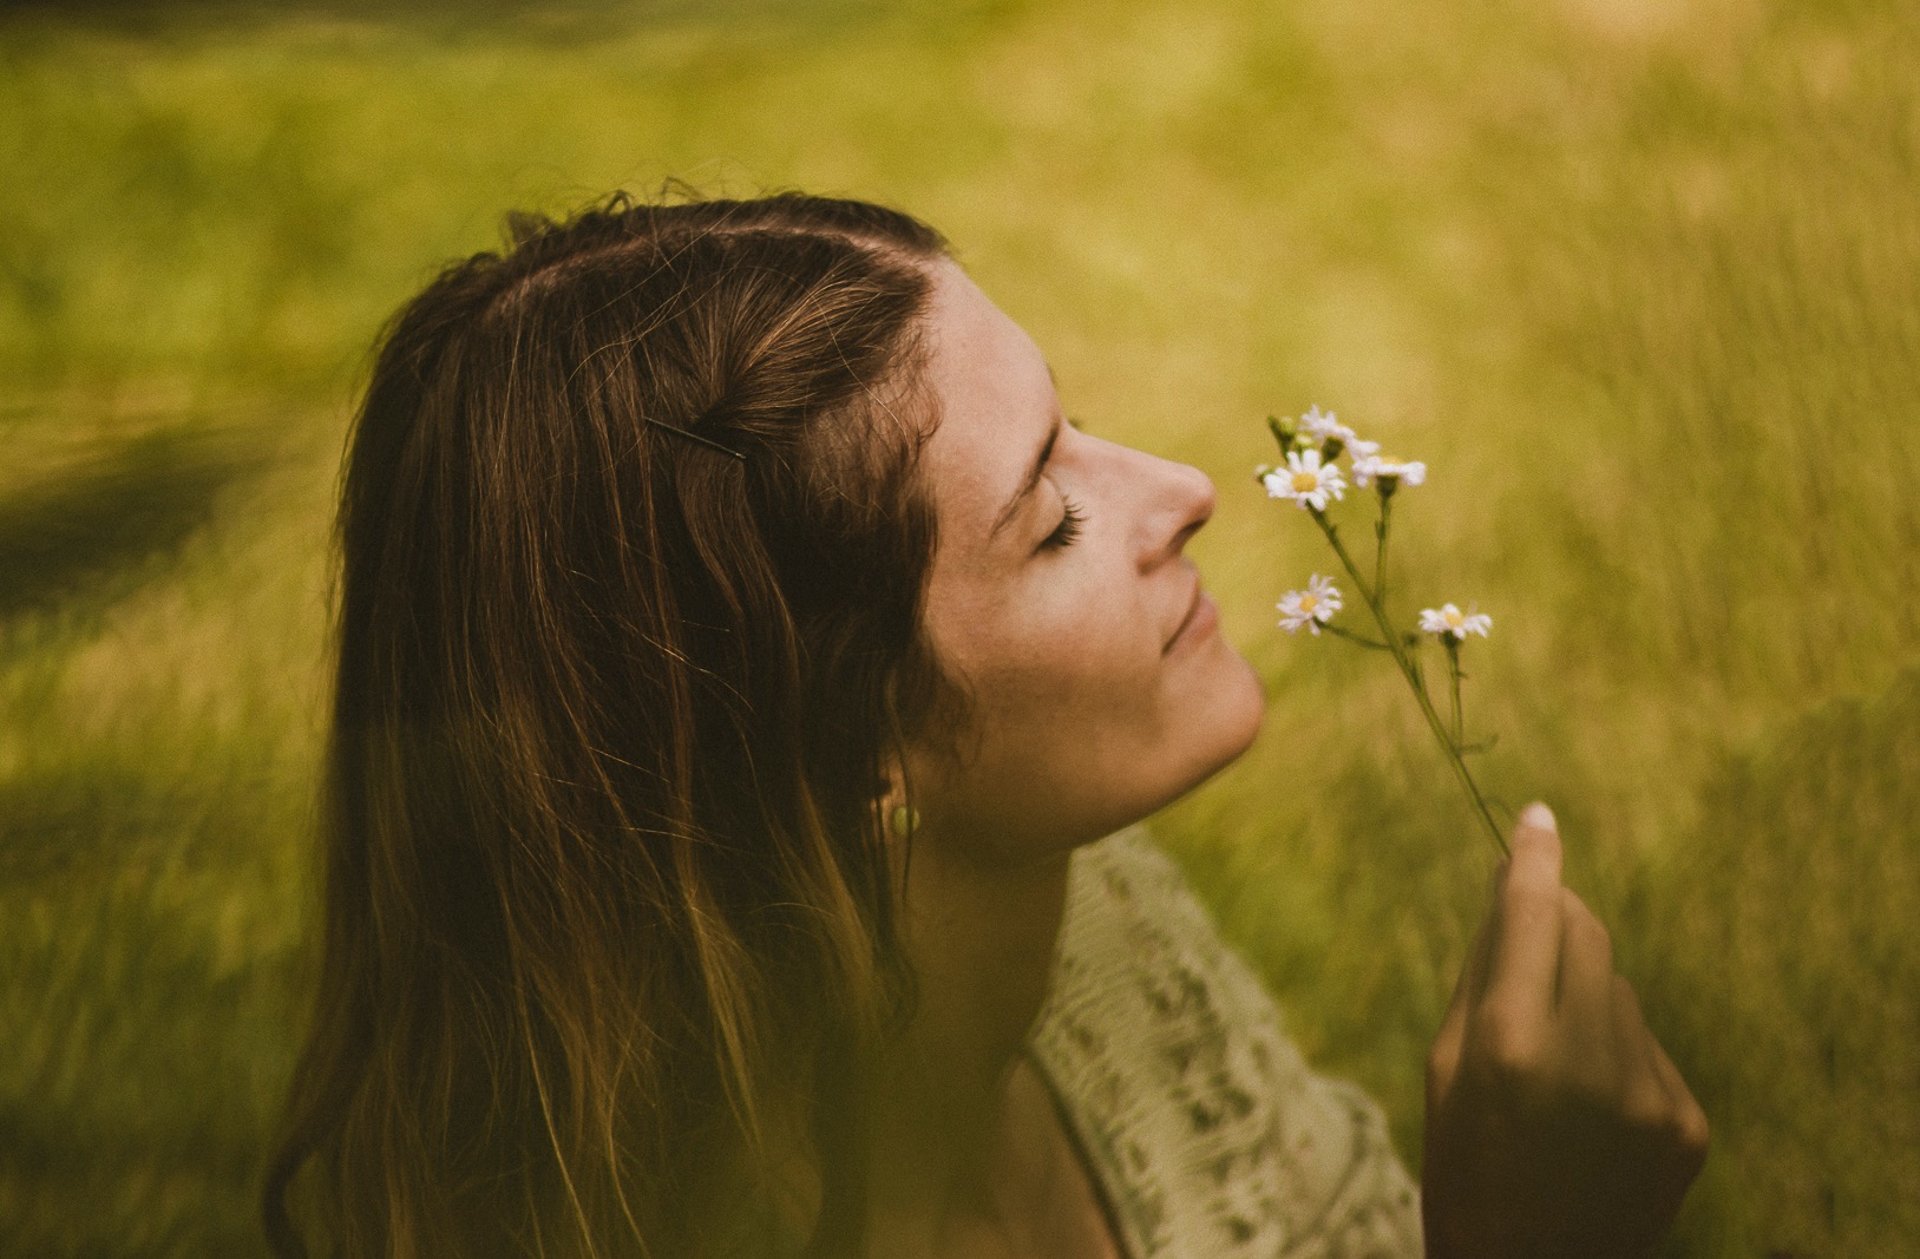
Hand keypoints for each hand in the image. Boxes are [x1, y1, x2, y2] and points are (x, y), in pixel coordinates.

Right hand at [1422, 803, 1708, 1258]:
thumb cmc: (1463, 1167)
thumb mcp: (1444, 1067)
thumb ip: (1483, 973)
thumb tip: (1514, 885)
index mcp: (1509, 1043)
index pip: (1532, 913)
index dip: (1534, 859)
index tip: (1537, 817)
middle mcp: (1586, 1057)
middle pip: (1586, 934)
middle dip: (1558, 922)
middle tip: (1526, 945)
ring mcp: (1647, 1092)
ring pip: (1619, 990)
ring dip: (1585, 997)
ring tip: (1552, 1066)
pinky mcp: (1687, 1123)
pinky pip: (1648, 1045)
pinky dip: (1617, 1052)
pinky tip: (1590, 1108)